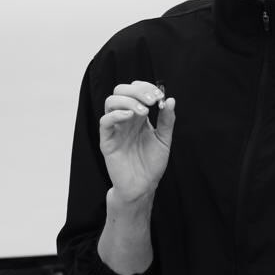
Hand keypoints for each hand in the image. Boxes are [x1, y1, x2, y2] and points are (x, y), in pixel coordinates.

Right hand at [99, 82, 175, 205]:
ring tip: (143, 111)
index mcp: (137, 116)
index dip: (146, 88)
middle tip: (151, 101)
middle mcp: (125, 118)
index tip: (159, 96)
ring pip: (111, 102)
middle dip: (137, 91)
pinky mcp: (107, 140)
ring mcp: (115, 128)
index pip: (135, 90)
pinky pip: (105, 121)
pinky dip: (116, 114)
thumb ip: (167, 120)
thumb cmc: (151, 164)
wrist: (143, 186)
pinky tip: (130, 116)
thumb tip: (170, 99)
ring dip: (128, 101)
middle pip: (121, 91)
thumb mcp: (164, 139)